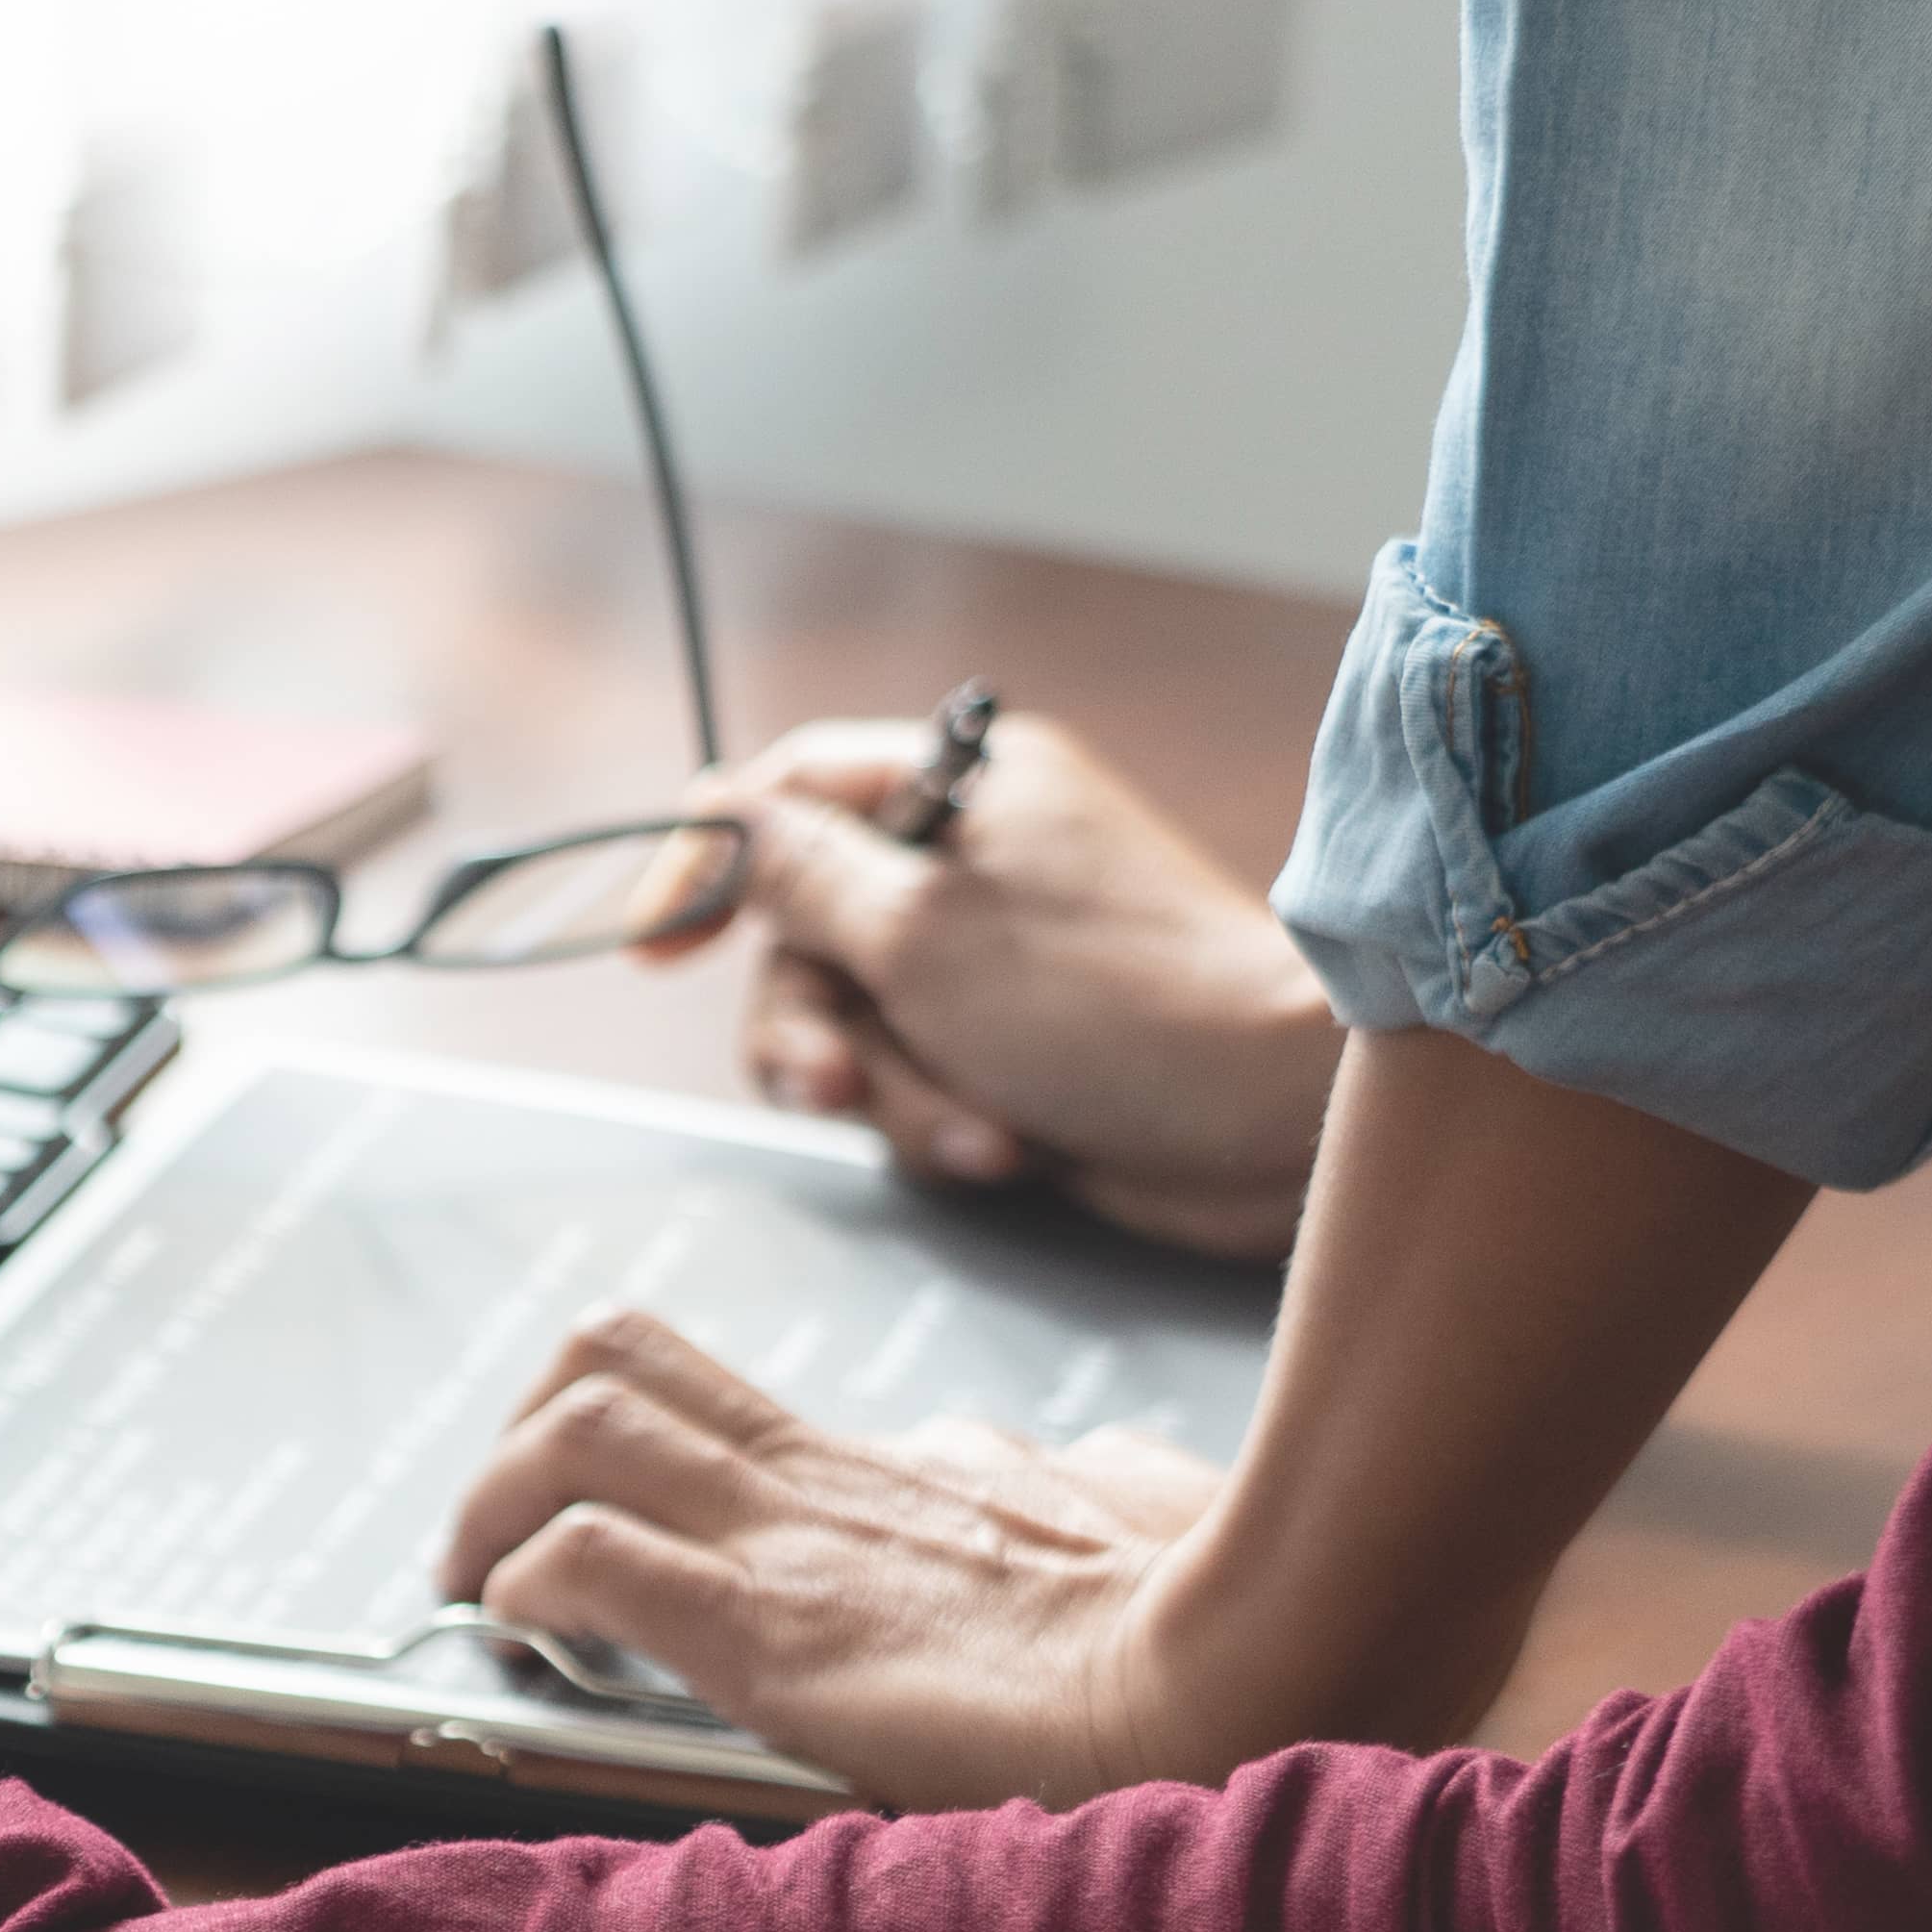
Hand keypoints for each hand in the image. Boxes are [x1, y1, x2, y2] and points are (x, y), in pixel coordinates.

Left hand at [443, 1313, 1245, 1808]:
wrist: (1262, 1672)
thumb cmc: (1220, 1623)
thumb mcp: (1141, 1531)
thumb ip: (1089, 1500)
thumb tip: (1095, 1482)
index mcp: (898, 1474)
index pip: (716, 1396)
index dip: (622, 1441)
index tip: (589, 1524)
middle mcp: (826, 1482)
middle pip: (617, 1360)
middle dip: (517, 1434)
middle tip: (491, 1541)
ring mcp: (793, 1542)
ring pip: (576, 1424)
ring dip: (488, 1503)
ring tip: (474, 1586)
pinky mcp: (771, 1630)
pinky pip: (586, 1560)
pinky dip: (523, 1588)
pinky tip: (524, 1641)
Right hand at [643, 710, 1334, 1256]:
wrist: (1274, 1120)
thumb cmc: (1116, 1001)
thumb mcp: (923, 929)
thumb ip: (800, 873)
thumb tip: (718, 811)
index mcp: (964, 787)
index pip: (790, 790)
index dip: (709, 863)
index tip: (656, 950)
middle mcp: (975, 863)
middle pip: (802, 934)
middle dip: (814, 1024)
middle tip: (833, 1085)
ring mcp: (993, 962)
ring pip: (852, 1025)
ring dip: (889, 1089)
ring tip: (965, 1127)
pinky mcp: (1013, 1050)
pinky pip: (913, 1082)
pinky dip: (940, 1118)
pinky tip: (1001, 1145)